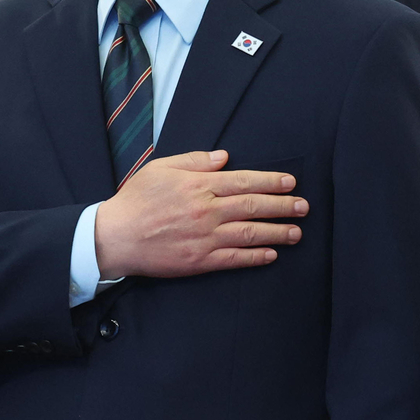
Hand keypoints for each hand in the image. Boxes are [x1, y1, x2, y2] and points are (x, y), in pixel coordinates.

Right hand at [94, 149, 306, 279]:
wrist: (116, 236)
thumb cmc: (135, 200)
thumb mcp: (159, 168)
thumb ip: (193, 160)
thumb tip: (224, 158)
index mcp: (198, 185)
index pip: (243, 181)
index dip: (270, 181)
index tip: (290, 182)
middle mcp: (207, 210)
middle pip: (254, 206)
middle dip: (283, 205)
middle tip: (303, 206)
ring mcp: (206, 237)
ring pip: (251, 233)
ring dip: (278, 232)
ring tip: (297, 232)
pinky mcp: (201, 261)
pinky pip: (236, 258)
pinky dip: (256, 257)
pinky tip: (271, 254)